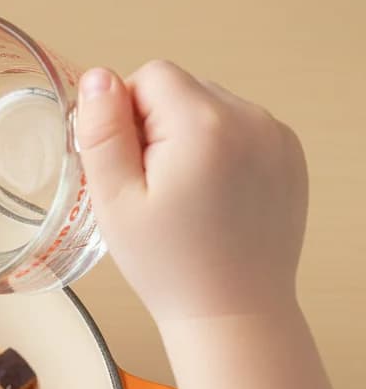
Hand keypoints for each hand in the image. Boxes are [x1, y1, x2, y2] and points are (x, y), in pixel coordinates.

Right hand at [74, 60, 308, 321]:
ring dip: (188, 140)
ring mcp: (276, 136)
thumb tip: (99, 77)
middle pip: (182, 89)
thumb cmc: (168, 265)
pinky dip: (219, 153)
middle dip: (158, 128)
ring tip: (184, 198)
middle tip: (153, 191)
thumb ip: (102, 133)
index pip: (150, 76)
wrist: (233, 312)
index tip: (129, 169)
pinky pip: (240, 130)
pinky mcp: (289, 156)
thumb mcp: (115, 202)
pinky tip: (211, 199)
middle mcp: (250, 118)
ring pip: (210, 108)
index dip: (126, 118)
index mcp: (204, 124)